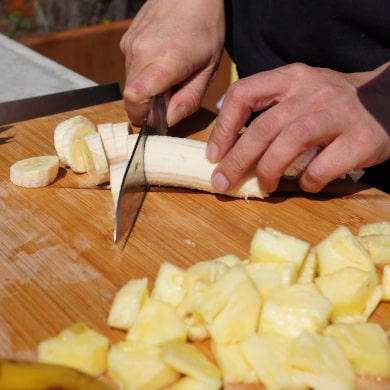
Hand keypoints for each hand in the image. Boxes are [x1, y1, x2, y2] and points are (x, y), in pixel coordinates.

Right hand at [120, 0, 224, 125]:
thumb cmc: (205, 28)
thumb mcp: (208, 70)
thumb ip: (189, 99)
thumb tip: (169, 121)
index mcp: (165, 62)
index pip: (135, 99)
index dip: (145, 116)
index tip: (160, 116)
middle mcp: (141, 53)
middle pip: (130, 98)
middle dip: (148, 106)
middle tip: (171, 93)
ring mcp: (130, 45)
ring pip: (130, 85)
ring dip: (146, 89)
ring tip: (168, 73)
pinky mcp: (126, 41)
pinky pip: (130, 70)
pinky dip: (143, 74)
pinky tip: (161, 61)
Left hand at [206, 62, 389, 193]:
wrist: (387, 100)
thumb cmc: (331, 104)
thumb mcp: (299, 93)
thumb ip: (268, 110)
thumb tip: (228, 144)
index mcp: (291, 77)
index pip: (244, 93)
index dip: (223, 127)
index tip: (214, 154)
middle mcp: (312, 91)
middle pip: (263, 126)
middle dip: (237, 160)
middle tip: (223, 182)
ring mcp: (338, 114)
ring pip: (291, 142)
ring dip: (268, 170)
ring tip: (264, 187)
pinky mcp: (361, 140)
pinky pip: (322, 167)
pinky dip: (307, 181)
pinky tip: (306, 184)